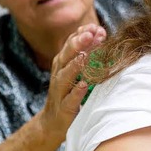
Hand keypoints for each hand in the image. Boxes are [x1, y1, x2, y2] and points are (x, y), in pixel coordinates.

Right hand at [41, 24, 106, 139]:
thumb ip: (85, 51)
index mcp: (62, 63)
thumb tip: (98, 31)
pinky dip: (76, 92)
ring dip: (75, 65)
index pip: (70, 44)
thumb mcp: (74, 70)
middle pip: (66, 56)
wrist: (52, 122)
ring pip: (65, 76)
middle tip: (90, 34)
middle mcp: (59, 74)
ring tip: (84, 56)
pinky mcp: (64, 107)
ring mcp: (60, 91)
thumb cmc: (68, 91)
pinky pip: (69, 99)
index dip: (82, 34)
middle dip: (78, 43)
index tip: (95, 27)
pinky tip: (83, 85)